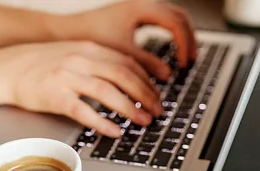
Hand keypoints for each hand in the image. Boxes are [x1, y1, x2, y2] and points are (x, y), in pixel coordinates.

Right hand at [0, 41, 162, 136]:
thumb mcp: (70, 55)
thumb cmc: (35, 65)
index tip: (158, 94)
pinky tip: (115, 131)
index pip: (127, 62)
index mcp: (88, 48)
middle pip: (124, 76)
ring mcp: (67, 76)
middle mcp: (81, 59)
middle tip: (158, 111)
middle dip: (146, 95)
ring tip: (143, 122)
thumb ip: (95, 64)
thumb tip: (122, 81)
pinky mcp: (54, 95)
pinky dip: (103, 122)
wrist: (2, 69)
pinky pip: (84, 110)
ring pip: (108, 92)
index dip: (147, 80)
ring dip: (131, 109)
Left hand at [68, 0, 197, 79]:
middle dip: (189, 39)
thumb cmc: (90, 38)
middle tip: (192, 60)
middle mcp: (142, 3)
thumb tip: (168, 75)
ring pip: (172, 17)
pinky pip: (162, 21)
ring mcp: (139, 7)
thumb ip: (146, 63)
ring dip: (181, 36)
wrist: (68, 31)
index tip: (184, 63)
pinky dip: (170, 35)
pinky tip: (170, 51)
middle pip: (179, 16)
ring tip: (185, 57)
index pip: (176, 23)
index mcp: (141, 8)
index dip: (184, 44)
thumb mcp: (122, 54)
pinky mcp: (134, 15)